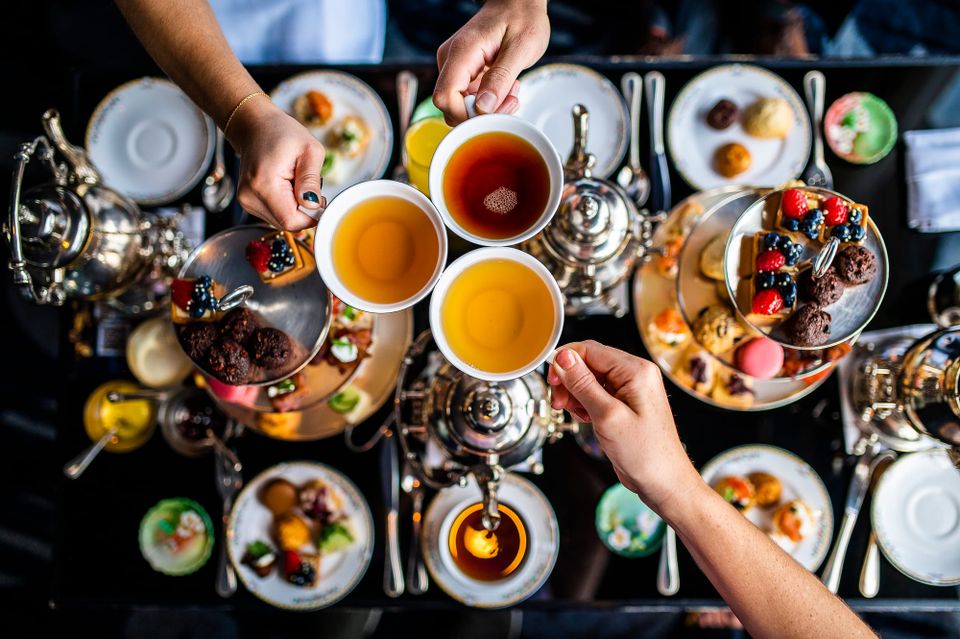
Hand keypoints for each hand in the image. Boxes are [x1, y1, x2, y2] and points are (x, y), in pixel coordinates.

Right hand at [227, 96, 325, 230]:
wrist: (255, 126)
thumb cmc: (281, 133)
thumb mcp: (309, 150)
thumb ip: (311, 180)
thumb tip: (313, 205)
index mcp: (263, 184)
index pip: (291, 220)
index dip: (311, 216)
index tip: (320, 199)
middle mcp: (250, 197)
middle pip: (287, 223)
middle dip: (304, 211)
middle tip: (308, 186)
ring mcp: (246, 202)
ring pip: (282, 221)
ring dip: (296, 207)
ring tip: (295, 182)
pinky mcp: (248, 203)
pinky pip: (275, 214)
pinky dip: (286, 205)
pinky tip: (286, 186)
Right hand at [433, 0, 549, 124]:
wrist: (520, 3)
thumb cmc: (522, 17)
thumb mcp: (521, 48)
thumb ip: (501, 78)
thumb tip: (483, 107)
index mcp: (462, 52)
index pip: (445, 97)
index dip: (466, 115)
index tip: (493, 115)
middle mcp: (451, 60)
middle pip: (451, 106)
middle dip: (482, 114)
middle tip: (510, 101)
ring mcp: (455, 67)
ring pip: (461, 106)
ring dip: (489, 108)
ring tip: (511, 90)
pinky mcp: (463, 73)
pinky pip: (469, 98)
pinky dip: (489, 101)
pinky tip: (505, 87)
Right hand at [547, 341, 699, 514]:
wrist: (663, 481)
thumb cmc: (645, 453)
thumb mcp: (607, 416)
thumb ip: (583, 384)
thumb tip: (564, 358)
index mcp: (636, 371)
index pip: (590, 350)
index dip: (565, 363)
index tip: (552, 381)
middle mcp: (635, 374)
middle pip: (588, 362)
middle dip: (569, 380)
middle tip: (559, 402)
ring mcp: (630, 389)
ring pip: (590, 377)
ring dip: (575, 393)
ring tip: (576, 414)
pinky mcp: (625, 402)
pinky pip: (596, 392)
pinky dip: (585, 403)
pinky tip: (586, 418)